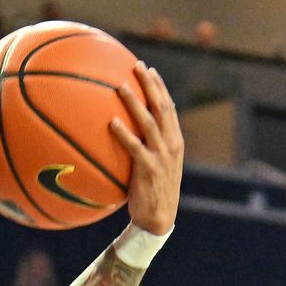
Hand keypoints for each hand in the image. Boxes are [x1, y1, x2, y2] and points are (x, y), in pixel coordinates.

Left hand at [111, 62, 182, 235]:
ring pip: (149, 123)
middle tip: (136, 66)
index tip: (148, 70)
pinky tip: (112, 122)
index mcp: (174, 141)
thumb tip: (125, 132)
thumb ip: (146, 147)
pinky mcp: (149, 170)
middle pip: (162, 108)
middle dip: (150, 85)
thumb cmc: (151, 192)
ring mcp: (161, 156)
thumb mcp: (154, 165)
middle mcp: (171, 144)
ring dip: (135, 103)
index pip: (168, 108)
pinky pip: (135, 148)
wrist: (159, 219)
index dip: (159, 87)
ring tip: (120, 87)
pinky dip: (124, 134)